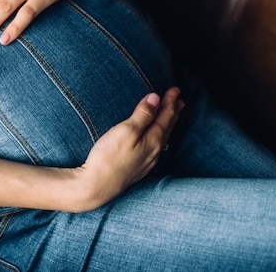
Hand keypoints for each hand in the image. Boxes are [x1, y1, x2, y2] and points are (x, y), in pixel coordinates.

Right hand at [69, 87, 182, 211]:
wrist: (95, 186)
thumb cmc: (108, 157)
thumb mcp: (125, 131)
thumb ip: (142, 114)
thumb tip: (155, 99)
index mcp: (153, 140)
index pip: (165, 116)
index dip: (170, 101)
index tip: (175, 89)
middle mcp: (154, 152)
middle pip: (167, 128)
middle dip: (173, 112)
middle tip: (179, 101)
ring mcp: (146, 162)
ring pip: (162, 138)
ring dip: (167, 124)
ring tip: (171, 116)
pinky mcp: (137, 168)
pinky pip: (155, 147)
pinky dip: (159, 136)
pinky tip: (155, 138)